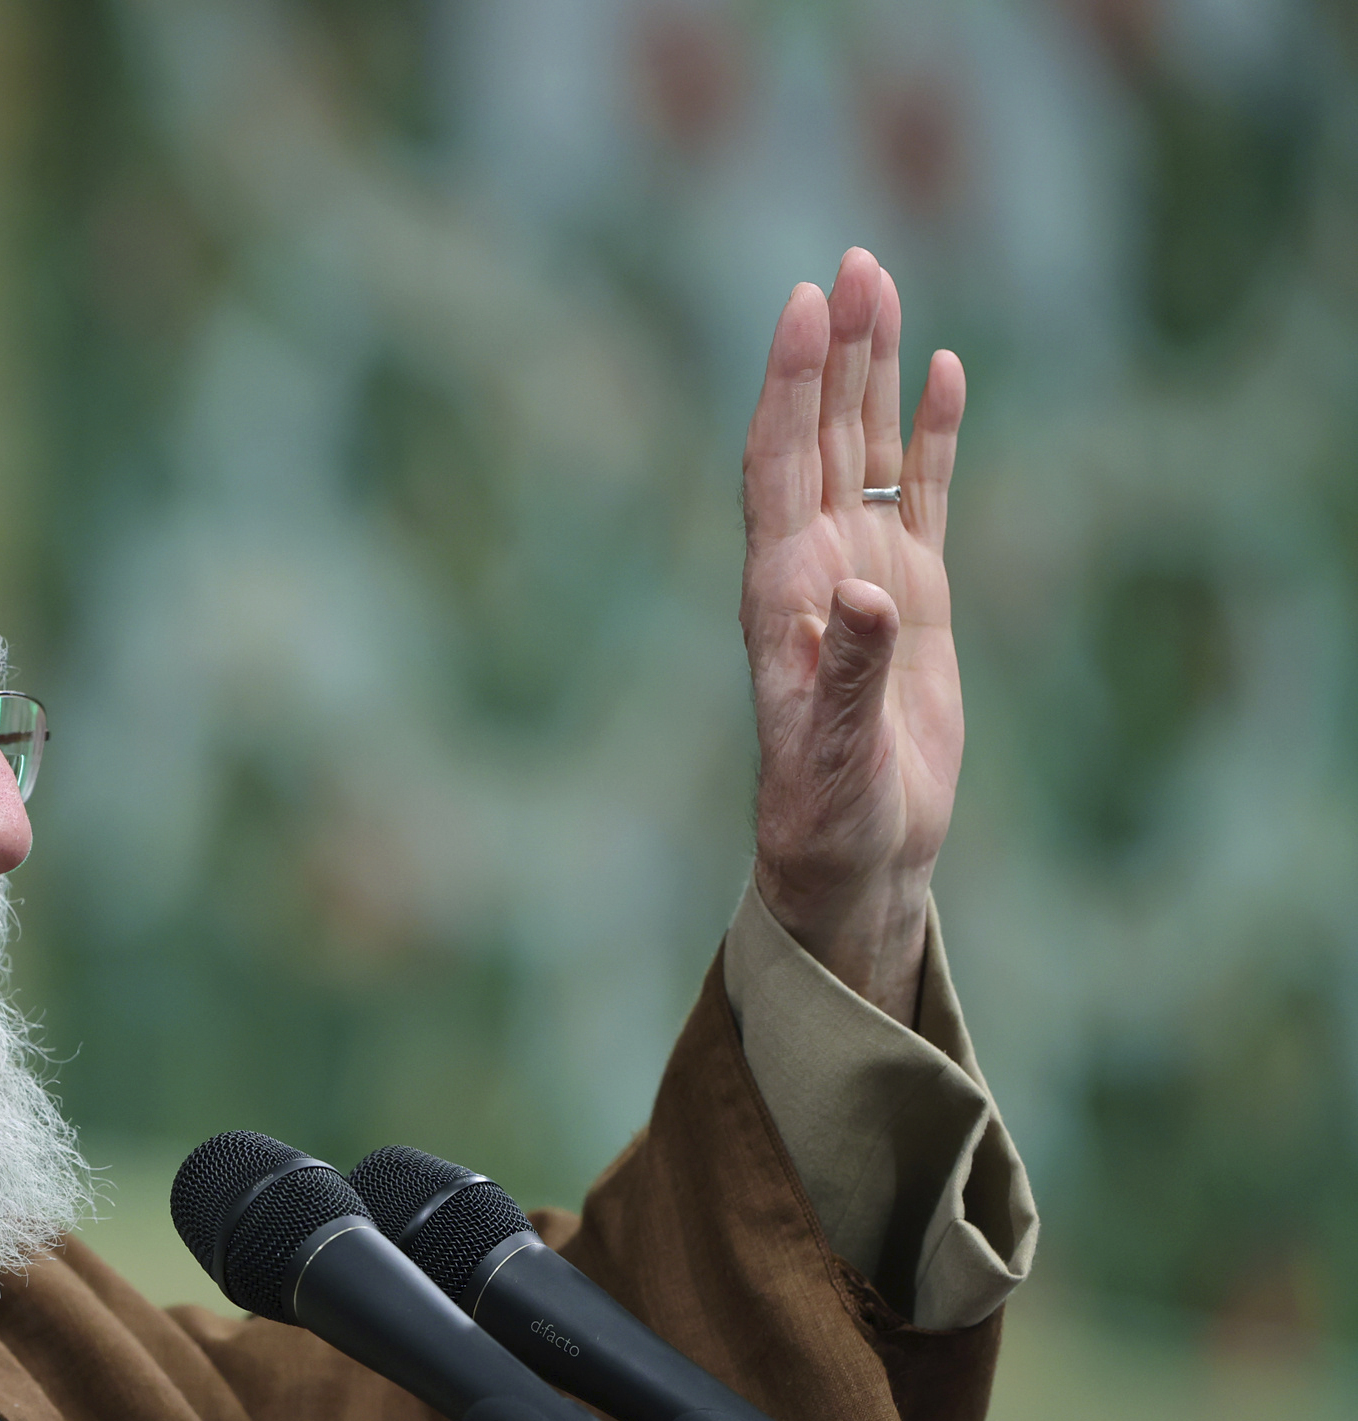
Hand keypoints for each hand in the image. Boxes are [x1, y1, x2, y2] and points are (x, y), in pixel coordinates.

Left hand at [742, 248, 965, 1023]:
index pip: (779, 463)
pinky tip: (944, 373)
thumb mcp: (833, 754)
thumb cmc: (828, 814)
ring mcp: (863, 573)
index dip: (789, 385)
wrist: (853, 854)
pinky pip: (921, 495)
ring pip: (866, 450)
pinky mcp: (911, 596)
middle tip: (854, 263)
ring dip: (873, 374)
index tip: (803, 306)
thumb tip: (865, 597)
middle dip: (833, 351)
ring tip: (883, 287)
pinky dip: (932, 435)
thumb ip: (847, 675)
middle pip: (820, 435)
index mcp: (780, 592)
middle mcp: (813, 566)